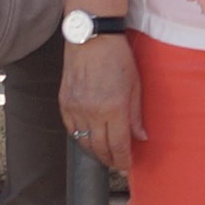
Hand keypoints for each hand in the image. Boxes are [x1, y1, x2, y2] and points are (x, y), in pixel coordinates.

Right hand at [61, 32, 139, 171]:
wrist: (91, 37)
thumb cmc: (118, 58)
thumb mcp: (135, 85)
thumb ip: (136, 115)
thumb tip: (141, 137)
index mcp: (113, 109)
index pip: (118, 145)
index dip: (123, 159)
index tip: (127, 166)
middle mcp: (92, 112)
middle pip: (100, 148)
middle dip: (110, 159)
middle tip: (117, 163)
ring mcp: (75, 108)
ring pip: (83, 141)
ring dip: (94, 152)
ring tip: (104, 155)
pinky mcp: (64, 102)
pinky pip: (71, 129)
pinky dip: (80, 137)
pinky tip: (88, 138)